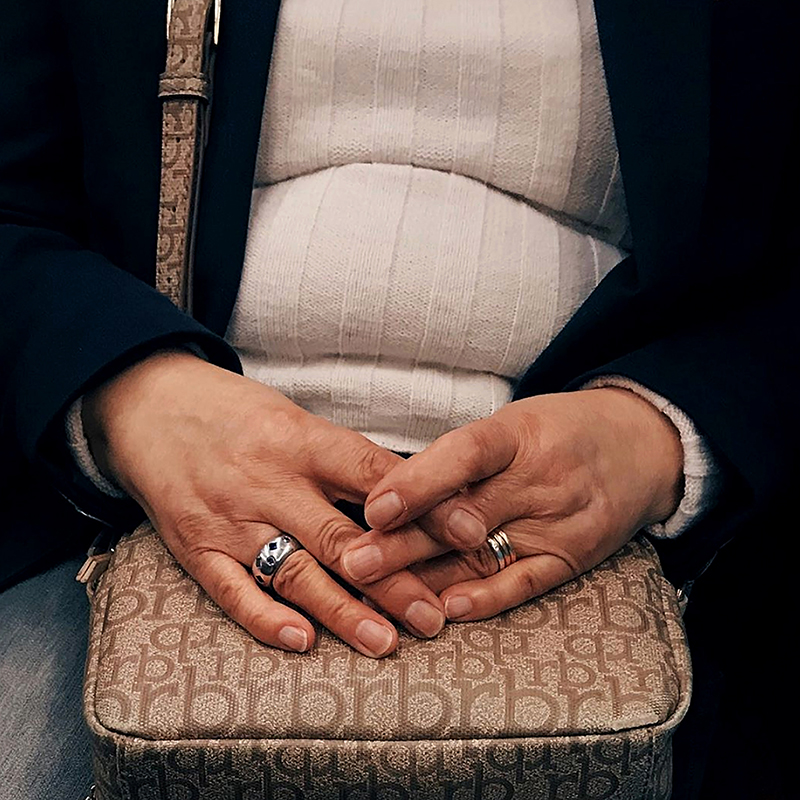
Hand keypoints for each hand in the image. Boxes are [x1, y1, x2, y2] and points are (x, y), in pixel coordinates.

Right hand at [82, 350, 445, 655]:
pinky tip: (302, 642)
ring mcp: (231, 518)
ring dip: (342, 611)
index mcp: (301, 440)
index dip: (425, 504)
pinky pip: (232, 590)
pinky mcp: (196, 546)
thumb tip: (411, 492)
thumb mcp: (294, 418)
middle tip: (437, 616)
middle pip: (341, 537)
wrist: (149, 405)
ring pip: (294, 571)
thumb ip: (342, 459)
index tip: (469, 532)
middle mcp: (270, 481)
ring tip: (387, 642)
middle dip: (394, 580)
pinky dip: (266, 618)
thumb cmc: (235, 413)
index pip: (373, 474)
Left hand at [341, 389, 681, 620]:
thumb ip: (455, 459)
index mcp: (520, 434)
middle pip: (463, 515)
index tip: (374, 508)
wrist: (639, 447)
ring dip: (426, 578)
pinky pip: (525, 582)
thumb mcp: (510, 425)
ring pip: (484, 554)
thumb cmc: (556, 432)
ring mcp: (560, 522)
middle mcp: (541, 479)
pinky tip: (446, 610)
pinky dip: (486, 598)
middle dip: (402, 542)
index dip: (417, 482)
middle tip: (351, 560)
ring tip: (374, 592)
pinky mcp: (573, 557)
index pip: (465, 455)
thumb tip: (386, 492)